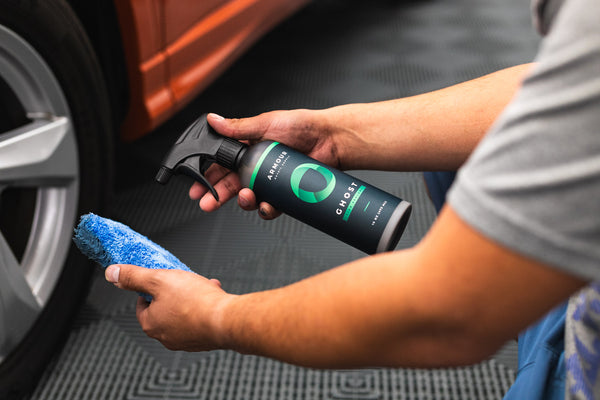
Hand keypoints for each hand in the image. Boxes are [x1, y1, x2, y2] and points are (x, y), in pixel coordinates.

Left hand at [105, 264, 234, 351]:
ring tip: (202, 288)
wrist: (227, 320)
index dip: (152, 287)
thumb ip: (134, 276)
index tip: (163, 279)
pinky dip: (204, 309)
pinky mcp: (203, 341)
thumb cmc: (196, 302)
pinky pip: (199, 321)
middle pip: (164, 308)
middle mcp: (165, 337)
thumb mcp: (159, 279)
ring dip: (191, 299)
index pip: (141, 304)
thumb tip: (112, 273)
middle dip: (175, 292)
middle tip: (185, 282)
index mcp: (150, 324)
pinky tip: (213, 298)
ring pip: (183, 314)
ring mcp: (185, 341)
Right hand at [189, 110, 340, 218]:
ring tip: (246, 198)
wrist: (331, 140)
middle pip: (230, 184)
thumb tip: (213, 120)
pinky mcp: (285, 193)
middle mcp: (257, 165)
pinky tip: (266, 205)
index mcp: (248, 148)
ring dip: (243, 202)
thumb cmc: (302, 126)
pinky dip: (267, 209)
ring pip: (249, 197)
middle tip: (206, 203)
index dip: (207, 176)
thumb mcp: (266, 123)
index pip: (221, 164)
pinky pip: (271, 206)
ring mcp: (270, 181)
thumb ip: (238, 127)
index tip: (196, 187)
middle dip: (215, 195)